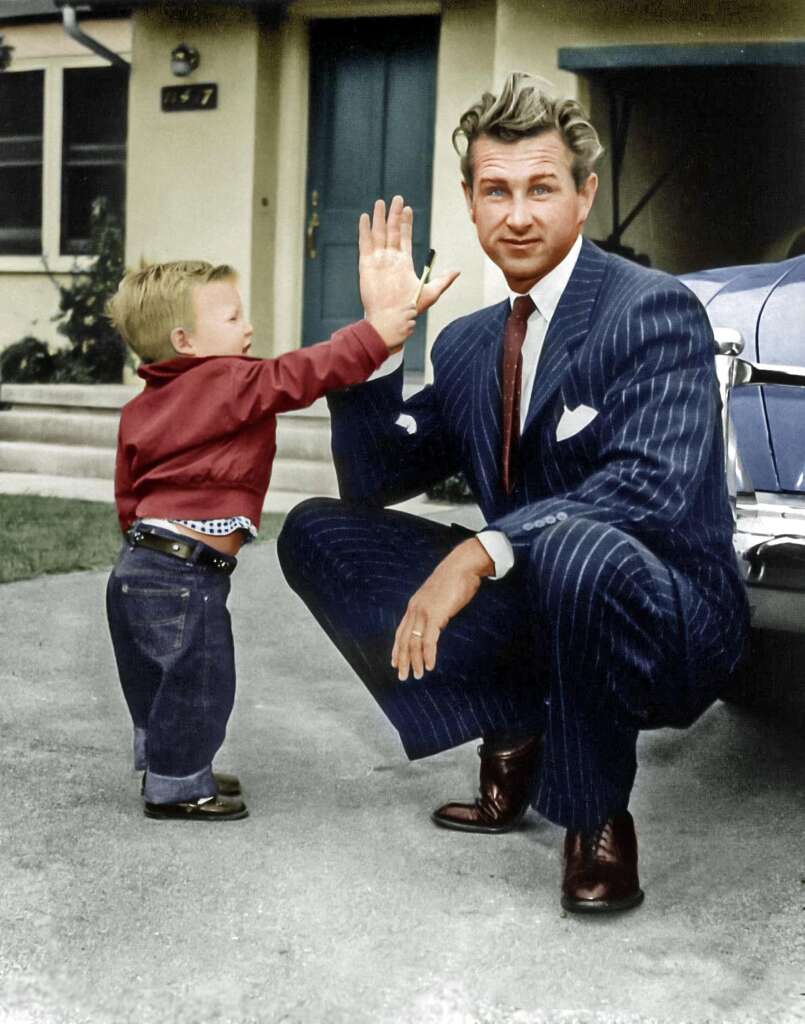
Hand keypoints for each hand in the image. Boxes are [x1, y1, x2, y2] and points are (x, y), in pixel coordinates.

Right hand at [360, 196, 458, 348]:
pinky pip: (365, 244)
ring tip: (381, 202)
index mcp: (404, 262)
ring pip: (379, 234)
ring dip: (380, 218)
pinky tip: (365, 217)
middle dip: (394, 215)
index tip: (408, 209)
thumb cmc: (410, 309)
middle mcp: (390, 258)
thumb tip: (458, 271)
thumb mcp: (431, 292)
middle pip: (392, 231)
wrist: (391, 319)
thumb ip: (444, 280)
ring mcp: (378, 260)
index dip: (406, 223)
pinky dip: (364, 230)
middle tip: (397, 198)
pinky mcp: (367, 264)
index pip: (404, 237)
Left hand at [391, 538, 493, 680]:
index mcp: (415, 605)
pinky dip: (428, 655)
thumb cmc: (456, 579)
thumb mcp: (440, 596)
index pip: (401, 631)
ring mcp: (423, 612)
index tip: (395, 662)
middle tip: (403, 676)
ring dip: (415, 661)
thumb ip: (435, 608)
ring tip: (417, 675)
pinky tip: (430, 666)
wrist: (462, 565)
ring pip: (413, 643)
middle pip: (403, 640)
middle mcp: (415, 609)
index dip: (397, 648)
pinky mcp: (435, 615)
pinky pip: (428, 640)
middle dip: (402, 660)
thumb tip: (438, 619)